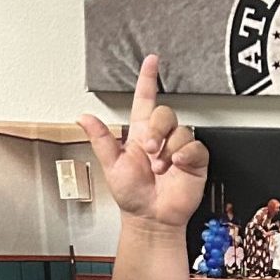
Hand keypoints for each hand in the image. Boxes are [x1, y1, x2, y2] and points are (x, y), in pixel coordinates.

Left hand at [78, 54, 207, 233]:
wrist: (151, 218)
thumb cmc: (132, 195)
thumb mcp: (111, 166)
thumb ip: (101, 139)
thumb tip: (84, 117)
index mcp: (140, 134)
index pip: (145, 99)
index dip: (147, 79)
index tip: (151, 61)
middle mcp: (160, 138)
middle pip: (165, 113)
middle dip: (157, 130)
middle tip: (150, 151)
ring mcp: (178, 148)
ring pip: (180, 130)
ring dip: (168, 150)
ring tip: (161, 167)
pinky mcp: (194, 161)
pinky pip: (195, 146)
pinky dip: (185, 155)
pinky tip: (177, 167)